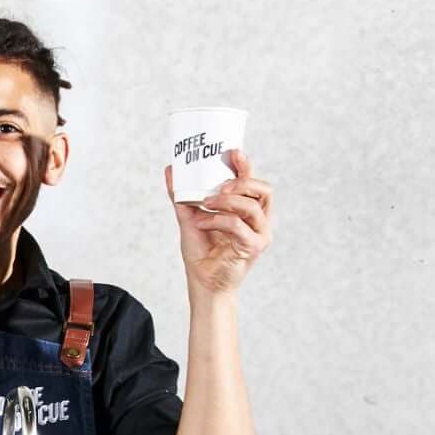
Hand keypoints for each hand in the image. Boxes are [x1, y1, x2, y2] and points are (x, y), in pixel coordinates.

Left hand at [165, 149, 273, 295]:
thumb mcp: (189, 216)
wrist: (202, 281)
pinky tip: (202, 223)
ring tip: (206, 202)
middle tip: (219, 185)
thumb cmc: (201, 251)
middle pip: (263, 191)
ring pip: (252, 207)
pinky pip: (238, 226)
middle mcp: (259, 220)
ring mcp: (259, 234)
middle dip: (242, 182)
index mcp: (248, 210)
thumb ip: (181, 194)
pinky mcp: (253, 247)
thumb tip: (172, 170)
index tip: (233, 152)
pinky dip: (218, 220)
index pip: (254, 183)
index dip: (246, 166)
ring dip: (228, 201)